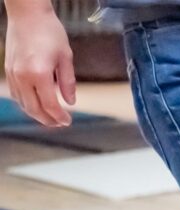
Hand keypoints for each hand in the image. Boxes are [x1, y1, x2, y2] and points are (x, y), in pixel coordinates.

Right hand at [4, 4, 75, 126]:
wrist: (27, 14)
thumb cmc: (49, 31)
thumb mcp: (65, 57)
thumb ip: (68, 82)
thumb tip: (71, 102)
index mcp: (40, 74)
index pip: (50, 105)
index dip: (59, 117)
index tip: (68, 121)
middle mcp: (23, 76)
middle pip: (34, 109)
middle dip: (48, 120)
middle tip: (60, 123)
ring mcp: (13, 73)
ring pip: (22, 103)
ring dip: (36, 113)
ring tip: (50, 117)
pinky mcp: (8, 69)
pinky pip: (16, 93)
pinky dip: (26, 102)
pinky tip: (36, 104)